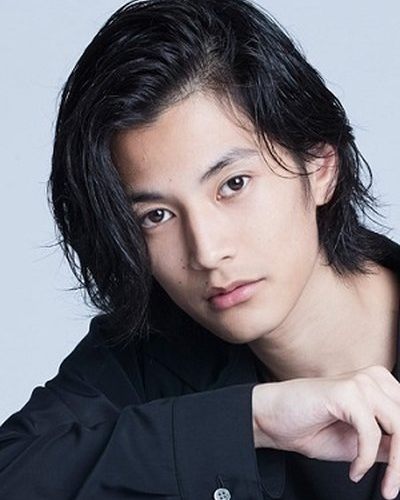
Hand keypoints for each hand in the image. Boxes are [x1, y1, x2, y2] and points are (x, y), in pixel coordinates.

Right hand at [252, 366, 399, 499]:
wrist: (272, 419)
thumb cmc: (309, 427)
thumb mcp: (361, 444)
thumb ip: (389, 446)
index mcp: (379, 385)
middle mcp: (373, 378)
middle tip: (394, 486)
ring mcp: (359, 382)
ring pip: (398, 426)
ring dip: (397, 464)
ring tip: (385, 486)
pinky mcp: (345, 392)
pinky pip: (371, 433)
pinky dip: (366, 459)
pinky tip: (355, 470)